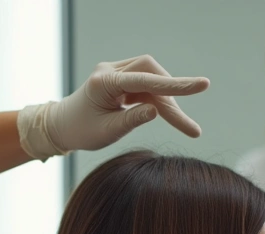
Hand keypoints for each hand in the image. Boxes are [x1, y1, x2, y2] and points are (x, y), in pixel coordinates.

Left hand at [17, 55, 209, 159]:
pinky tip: (168, 115)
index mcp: (103, 82)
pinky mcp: (120, 79)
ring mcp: (115, 72)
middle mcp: (110, 70)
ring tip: (183, 125)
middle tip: (189, 126)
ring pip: (152, 78)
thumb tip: (157, 110)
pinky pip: (146, 84)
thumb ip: (132, 120)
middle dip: (172, 95)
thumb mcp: (107, 132)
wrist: (61, 127)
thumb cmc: (82, 132)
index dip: (175, 84)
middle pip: (151, 73)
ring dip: (168, 100)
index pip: (145, 80)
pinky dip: (159, 99)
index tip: (203, 85)